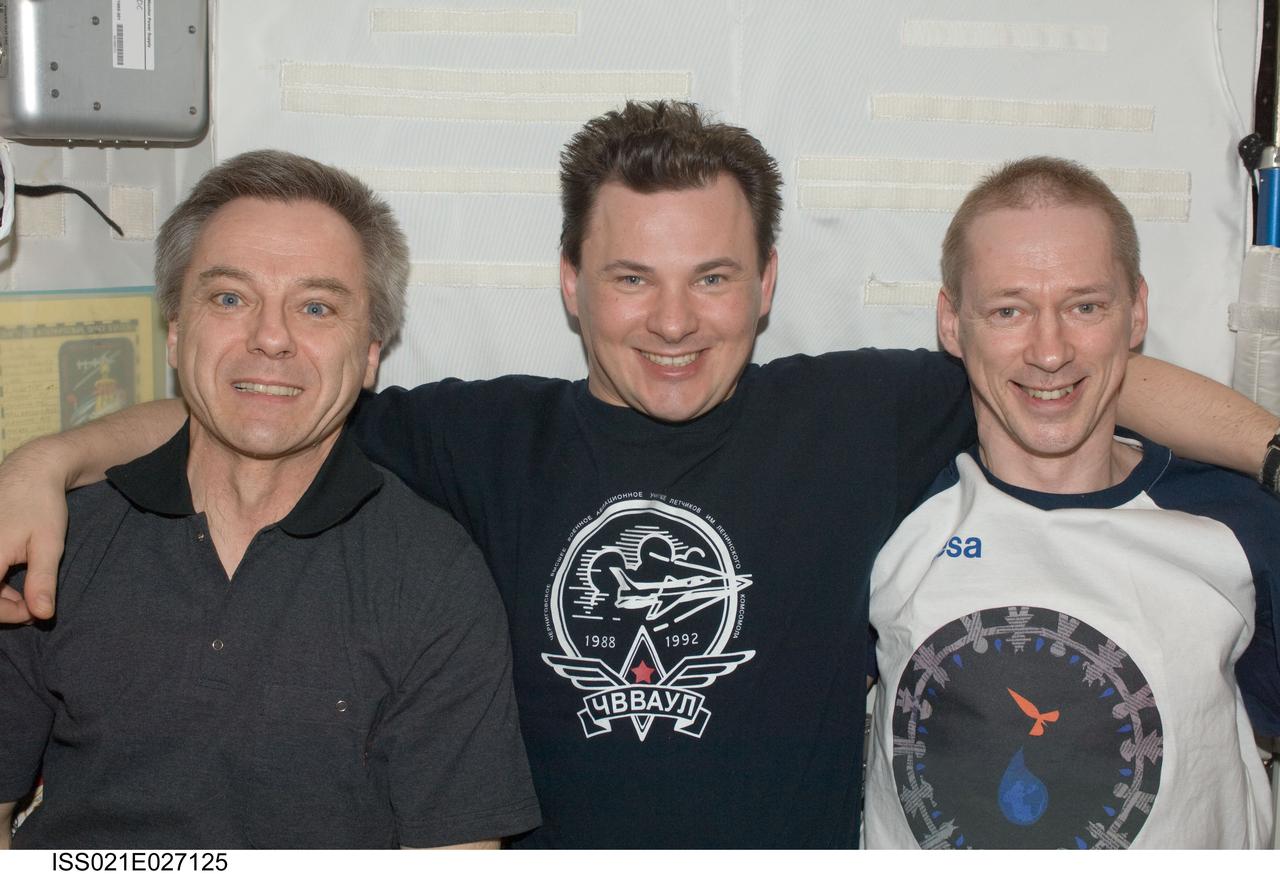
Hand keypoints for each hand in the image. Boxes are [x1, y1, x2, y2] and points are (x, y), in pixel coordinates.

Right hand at [0, 447, 67, 621]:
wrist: (31, 471)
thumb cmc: (41, 505)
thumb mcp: (49, 545)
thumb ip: (42, 581)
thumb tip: (42, 614)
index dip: (7, 614)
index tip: (34, 613)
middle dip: (3, 607)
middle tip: (33, 606)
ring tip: (28, 595)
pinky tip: (13, 582)